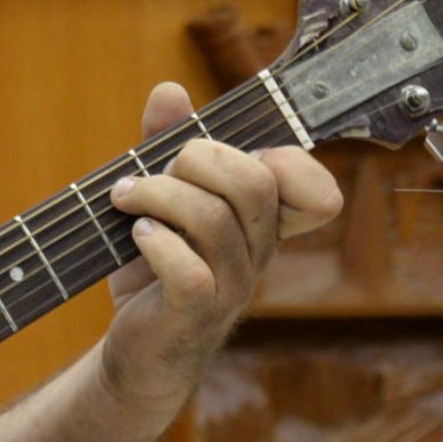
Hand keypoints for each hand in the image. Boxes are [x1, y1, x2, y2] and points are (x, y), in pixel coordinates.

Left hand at [95, 80, 342, 408]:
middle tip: (155, 171)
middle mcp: (258, 253)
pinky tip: (137, 237)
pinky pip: (190, 271)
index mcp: (263, 223)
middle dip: (197, 159)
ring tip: (125, 199)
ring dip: (158, 194)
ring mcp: (232, 287)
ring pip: (214, 218)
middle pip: (255, 183)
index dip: (288, 161)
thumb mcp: (161, 198)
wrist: (138, 350)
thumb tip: (169, 90)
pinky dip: (156, 243)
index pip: (318, 192)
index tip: (229, 154)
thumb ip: (167, 142)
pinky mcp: (194, 313)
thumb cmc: (156, 268)